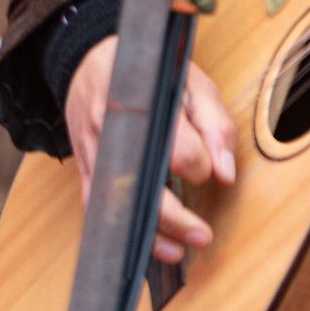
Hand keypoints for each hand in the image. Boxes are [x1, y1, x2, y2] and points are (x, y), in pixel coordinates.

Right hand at [65, 36, 237, 264]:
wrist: (92, 60)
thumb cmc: (149, 74)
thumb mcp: (192, 84)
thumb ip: (215, 125)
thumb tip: (226, 174)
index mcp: (151, 107)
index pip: (181, 152)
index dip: (201, 167)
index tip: (209, 170)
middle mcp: (118, 132)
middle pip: (145, 188)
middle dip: (176, 219)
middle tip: (201, 236)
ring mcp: (96, 152)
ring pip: (119, 205)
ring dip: (147, 234)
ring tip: (174, 250)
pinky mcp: (83, 166)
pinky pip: (97, 206)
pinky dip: (118, 227)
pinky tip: (140, 241)